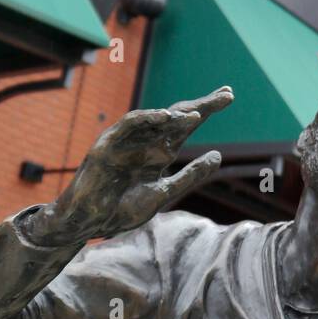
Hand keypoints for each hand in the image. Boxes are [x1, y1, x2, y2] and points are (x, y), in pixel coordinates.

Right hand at [24, 88, 233, 246]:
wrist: (88, 224)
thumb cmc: (121, 210)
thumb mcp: (164, 192)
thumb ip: (190, 175)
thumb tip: (219, 155)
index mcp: (159, 154)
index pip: (186, 127)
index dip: (207, 111)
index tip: (229, 97)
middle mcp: (145, 143)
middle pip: (177, 118)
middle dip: (201, 105)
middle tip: (227, 94)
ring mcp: (127, 142)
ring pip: (155, 119)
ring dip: (177, 114)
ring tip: (201, 114)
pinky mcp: (108, 144)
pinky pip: (128, 124)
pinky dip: (147, 118)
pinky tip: (166, 116)